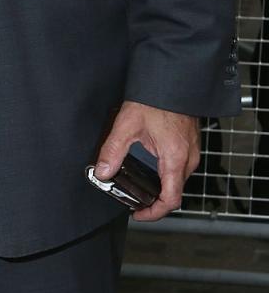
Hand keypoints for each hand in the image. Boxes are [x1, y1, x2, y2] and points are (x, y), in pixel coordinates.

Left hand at [93, 101, 199, 221]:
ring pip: (177, 179)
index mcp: (175, 158)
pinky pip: (179, 166)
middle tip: (132, 198)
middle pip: (174, 191)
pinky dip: (164, 172)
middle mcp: (188, 158)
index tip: (138, 214)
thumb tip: (102, 172)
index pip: (171, 200)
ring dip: (159, 186)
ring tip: (138, 184)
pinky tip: (148, 165)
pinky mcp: (188, 144)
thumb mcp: (126, 125)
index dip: (154, 213)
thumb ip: (112, 151)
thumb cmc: (154, 98)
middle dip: (153, 199)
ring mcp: (191, 151)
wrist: (172, 79)